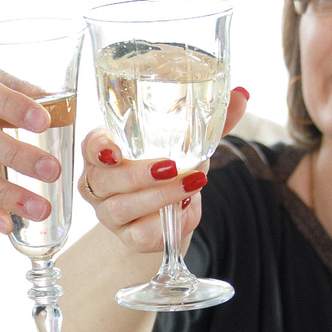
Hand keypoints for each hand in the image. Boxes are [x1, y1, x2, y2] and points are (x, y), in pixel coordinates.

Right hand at [76, 86, 248, 253]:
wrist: (175, 209)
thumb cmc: (171, 166)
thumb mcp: (189, 141)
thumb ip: (210, 120)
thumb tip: (242, 94)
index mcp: (105, 150)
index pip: (90, 146)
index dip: (98, 148)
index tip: (115, 150)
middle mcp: (99, 182)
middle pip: (105, 180)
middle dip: (139, 174)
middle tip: (172, 166)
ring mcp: (109, 212)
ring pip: (122, 208)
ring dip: (159, 197)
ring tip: (191, 184)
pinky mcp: (127, 237)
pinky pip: (139, 234)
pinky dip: (164, 222)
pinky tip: (183, 209)